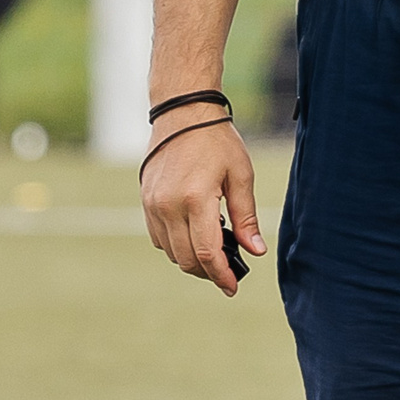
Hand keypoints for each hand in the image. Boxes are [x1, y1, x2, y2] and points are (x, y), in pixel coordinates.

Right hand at [139, 104, 263, 295]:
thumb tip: (255, 251)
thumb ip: (246, 217)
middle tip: (227, 271)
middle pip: (187, 259)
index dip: (222, 276)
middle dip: (208, 272)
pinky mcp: (145, 201)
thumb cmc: (216, 140)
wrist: (182, 112)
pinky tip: (193, 234)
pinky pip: (158, 237)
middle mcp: (169, 205)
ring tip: (213, 250)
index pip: (208, 254)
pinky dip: (176, 245)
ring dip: (191, 260)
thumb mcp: (240, 175)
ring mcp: (153, 204)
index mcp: (196, 199)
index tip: (233, 287)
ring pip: (171, 252)